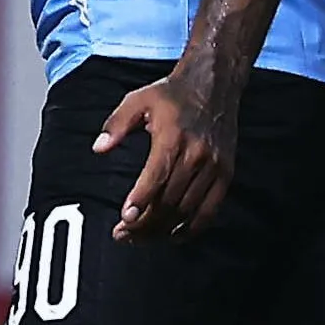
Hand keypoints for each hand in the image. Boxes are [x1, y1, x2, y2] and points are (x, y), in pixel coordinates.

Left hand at [96, 69, 235, 240]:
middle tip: (122, 235)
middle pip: (169, 200)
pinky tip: (173, 236)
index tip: (125, 219)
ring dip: (162, 229)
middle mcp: (197, 155)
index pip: (156, 177)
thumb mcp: (138, 100)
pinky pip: (210, 210)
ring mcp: (214, 167)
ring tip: (140, 238)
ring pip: (187, 210)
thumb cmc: (172, 94)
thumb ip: (116, 125)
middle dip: (144, 223)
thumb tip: (98, 148)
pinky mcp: (226, 174)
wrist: (215, 85)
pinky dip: (192, 228)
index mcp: (173, 137)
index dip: (140, 201)